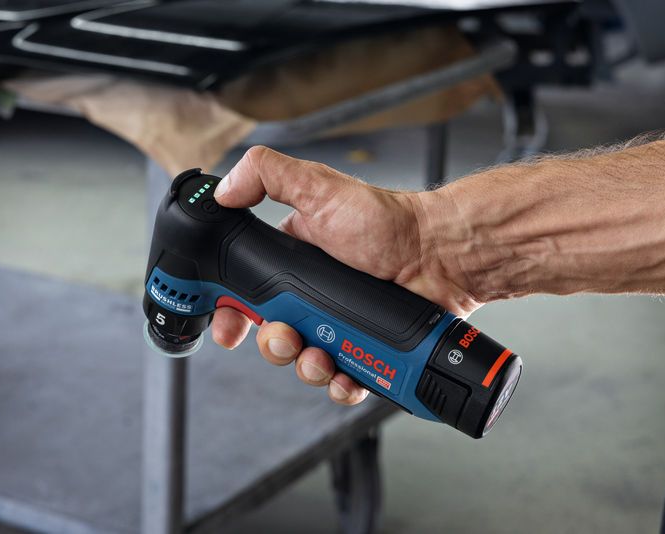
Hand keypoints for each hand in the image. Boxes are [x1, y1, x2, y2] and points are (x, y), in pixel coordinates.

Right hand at [210, 147, 482, 404]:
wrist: (441, 256)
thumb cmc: (388, 223)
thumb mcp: (319, 188)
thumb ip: (267, 176)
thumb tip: (223, 190)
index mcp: (292, 260)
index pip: (246, 292)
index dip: (232, 313)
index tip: (227, 326)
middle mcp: (312, 295)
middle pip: (271, 335)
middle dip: (272, 345)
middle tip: (286, 336)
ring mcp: (338, 324)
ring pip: (303, 362)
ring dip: (305, 367)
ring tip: (321, 355)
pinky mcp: (364, 348)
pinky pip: (341, 379)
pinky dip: (339, 385)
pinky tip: (345, 374)